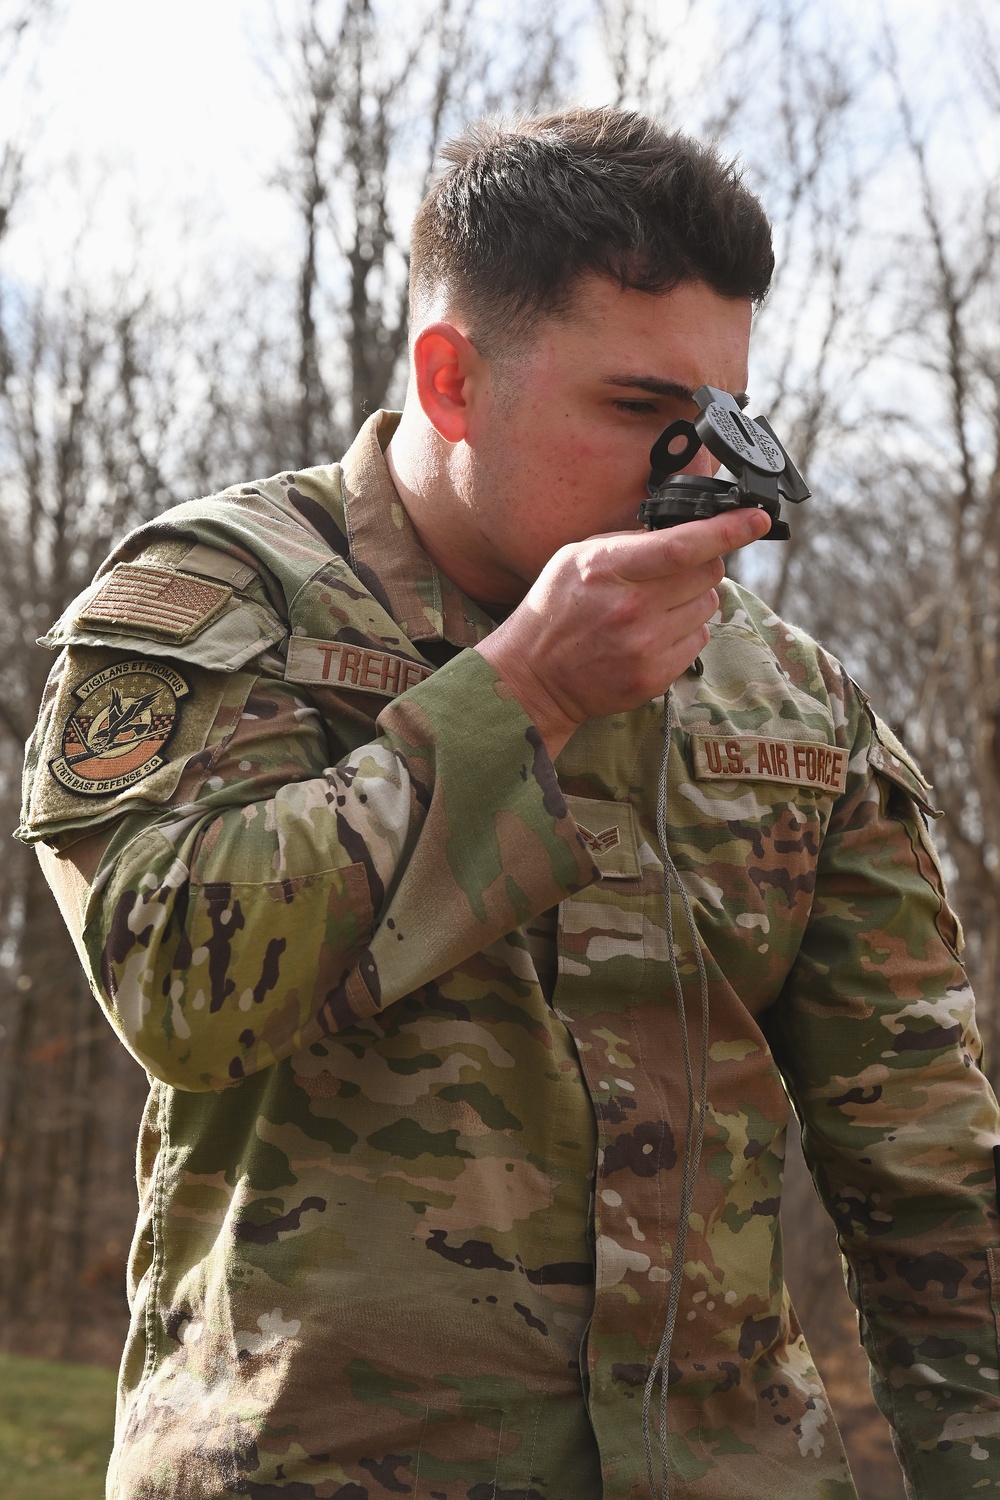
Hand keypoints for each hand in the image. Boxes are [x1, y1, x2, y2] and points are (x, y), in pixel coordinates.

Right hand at [476, 508, 769, 758]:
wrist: (533, 678)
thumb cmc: (555, 611)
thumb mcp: (576, 559)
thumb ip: (628, 542)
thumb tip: (682, 528)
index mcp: (608, 569)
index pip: (683, 546)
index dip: (728, 530)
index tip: (757, 519)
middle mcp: (630, 609)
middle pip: (707, 574)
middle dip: (701, 565)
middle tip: (671, 573)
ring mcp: (644, 646)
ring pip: (707, 607)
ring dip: (690, 602)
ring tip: (652, 609)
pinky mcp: (653, 677)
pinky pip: (697, 641)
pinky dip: (683, 633)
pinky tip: (650, 636)